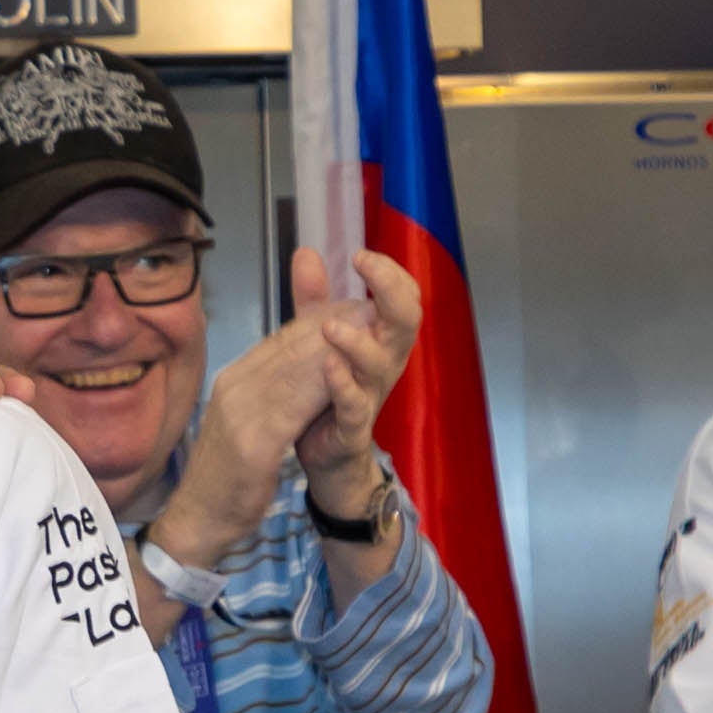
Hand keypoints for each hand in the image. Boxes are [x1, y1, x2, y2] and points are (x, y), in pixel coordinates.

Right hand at [150, 245, 418, 567]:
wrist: (198, 520)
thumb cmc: (225, 474)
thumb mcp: (247, 421)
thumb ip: (271, 388)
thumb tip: (303, 365)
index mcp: (234, 380)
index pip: (281, 339)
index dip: (320, 320)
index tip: (353, 309)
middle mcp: (234, 387)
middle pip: (289, 347)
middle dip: (333, 325)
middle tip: (371, 311)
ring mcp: (240, 413)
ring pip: (295, 369)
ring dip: (334, 348)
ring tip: (368, 333)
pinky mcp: (252, 442)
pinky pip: (294, 406)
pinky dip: (321, 387)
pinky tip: (346, 378)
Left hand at [288, 246, 419, 513]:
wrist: (323, 458)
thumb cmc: (326, 395)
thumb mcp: (317, 341)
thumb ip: (314, 300)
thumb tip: (307, 253)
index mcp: (378, 340)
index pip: (401, 298)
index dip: (390, 273)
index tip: (362, 254)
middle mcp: (382, 365)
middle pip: (405, 322)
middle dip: (390, 290)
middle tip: (365, 265)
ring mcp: (370, 396)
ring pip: (380, 364)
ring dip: (358, 341)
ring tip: (331, 325)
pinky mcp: (351, 427)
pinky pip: (353, 405)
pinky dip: (342, 385)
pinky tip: (327, 367)